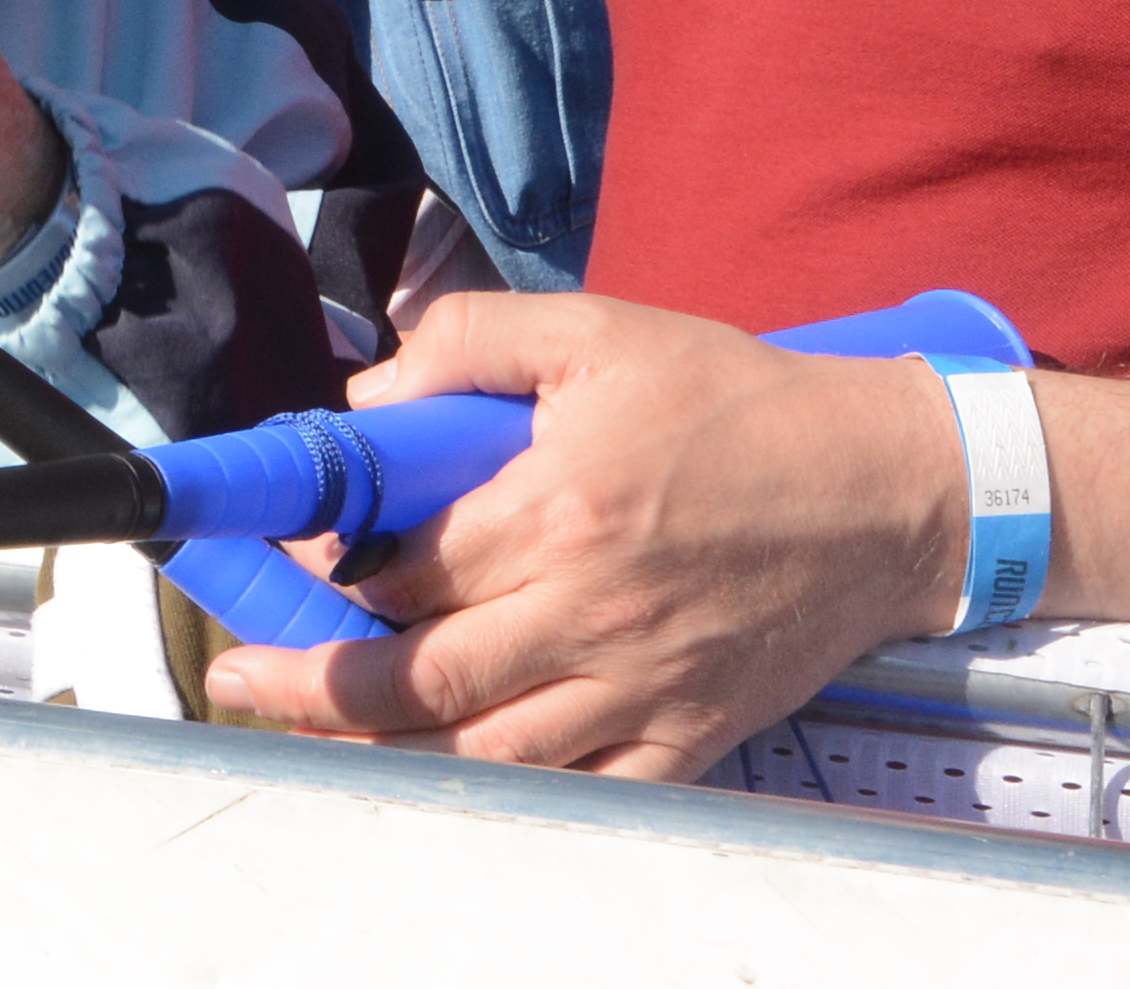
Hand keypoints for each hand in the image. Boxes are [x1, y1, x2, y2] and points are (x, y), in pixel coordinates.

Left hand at [202, 292, 966, 775]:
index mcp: (560, 509)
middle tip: (244, 680)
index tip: (283, 564)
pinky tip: (450, 783)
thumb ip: (472, 341)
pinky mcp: (690, 735)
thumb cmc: (737, 401)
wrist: (885, 486)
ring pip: (485, 754)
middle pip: (420, 677)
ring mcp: (643, 687)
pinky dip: (512, 801)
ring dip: (384, 752)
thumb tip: (371, 399)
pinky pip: (586, 796)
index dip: (325, 568)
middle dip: (314, 685)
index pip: (402, 565)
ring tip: (314, 738)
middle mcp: (592, 611)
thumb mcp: (599, 328)